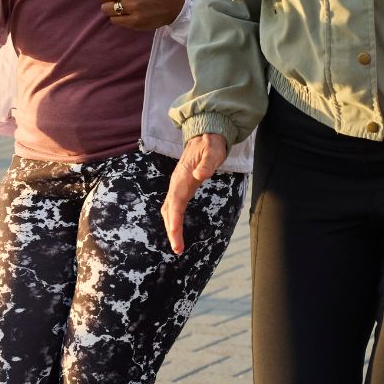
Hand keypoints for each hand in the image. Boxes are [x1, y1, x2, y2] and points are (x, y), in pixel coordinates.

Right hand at [164, 133, 226, 253]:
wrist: (205, 134)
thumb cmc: (211, 144)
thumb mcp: (214, 151)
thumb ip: (208, 163)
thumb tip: (200, 175)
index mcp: (183, 177)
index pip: (175, 202)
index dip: (174, 220)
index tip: (175, 235)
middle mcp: (177, 183)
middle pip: (169, 210)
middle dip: (172, 230)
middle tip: (178, 249)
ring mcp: (177, 185)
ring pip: (169, 210)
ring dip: (171, 227)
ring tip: (177, 246)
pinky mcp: (182, 187)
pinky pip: (173, 207)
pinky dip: (173, 220)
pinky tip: (176, 230)